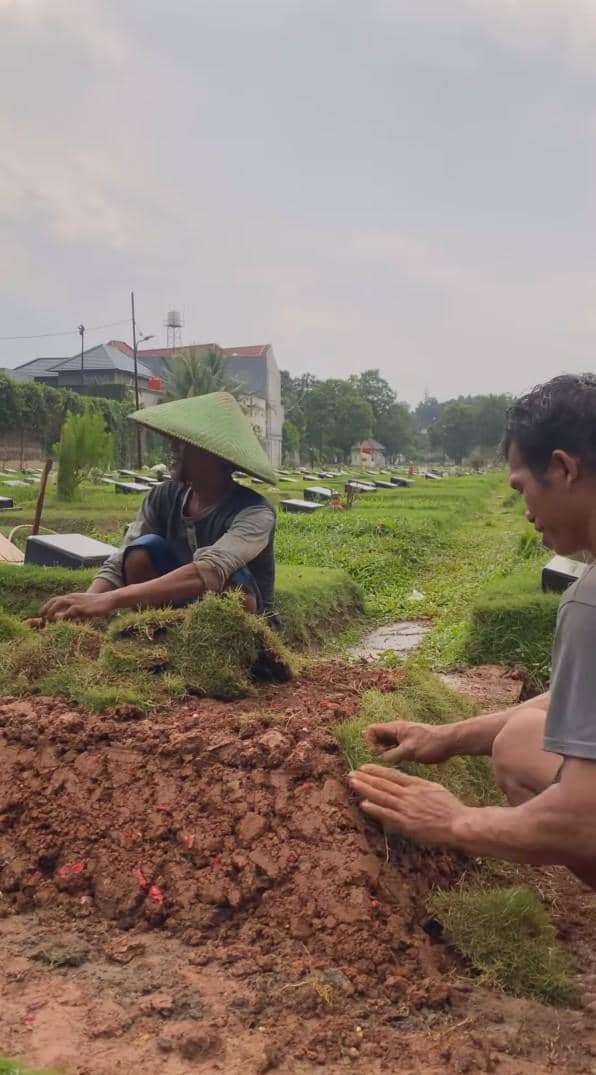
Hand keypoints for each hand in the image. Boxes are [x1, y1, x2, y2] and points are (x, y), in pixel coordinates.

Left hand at [40, 591, 115, 622]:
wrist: (107, 600)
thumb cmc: (95, 605)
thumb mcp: (82, 607)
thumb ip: (73, 612)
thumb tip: (64, 618)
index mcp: (71, 597)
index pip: (55, 600)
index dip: (47, 606)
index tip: (41, 614)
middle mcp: (72, 597)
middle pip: (55, 600)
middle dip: (46, 609)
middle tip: (41, 618)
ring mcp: (76, 601)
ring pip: (59, 603)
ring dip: (51, 611)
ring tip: (48, 620)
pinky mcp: (81, 607)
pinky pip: (69, 612)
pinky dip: (63, 617)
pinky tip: (61, 624)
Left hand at [349, 764, 468, 846]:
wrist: (458, 824)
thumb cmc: (450, 808)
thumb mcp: (434, 788)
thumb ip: (418, 786)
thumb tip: (407, 783)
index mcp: (416, 784)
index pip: (392, 775)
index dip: (376, 770)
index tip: (364, 767)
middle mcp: (409, 794)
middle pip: (383, 783)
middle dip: (365, 778)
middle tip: (351, 773)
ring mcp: (406, 808)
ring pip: (381, 796)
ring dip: (365, 789)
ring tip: (353, 783)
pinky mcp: (406, 823)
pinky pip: (387, 814)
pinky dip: (375, 809)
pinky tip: (363, 804)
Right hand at [366, 720, 452, 763]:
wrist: (449, 742)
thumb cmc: (430, 744)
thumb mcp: (409, 751)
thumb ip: (392, 755)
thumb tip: (380, 759)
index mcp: (395, 728)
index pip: (372, 730)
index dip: (370, 742)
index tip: (377, 753)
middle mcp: (397, 731)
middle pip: (377, 737)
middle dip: (377, 748)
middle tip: (387, 758)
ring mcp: (403, 737)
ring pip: (386, 743)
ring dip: (386, 753)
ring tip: (396, 760)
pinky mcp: (409, 744)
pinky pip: (395, 748)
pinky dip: (394, 755)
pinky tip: (402, 762)